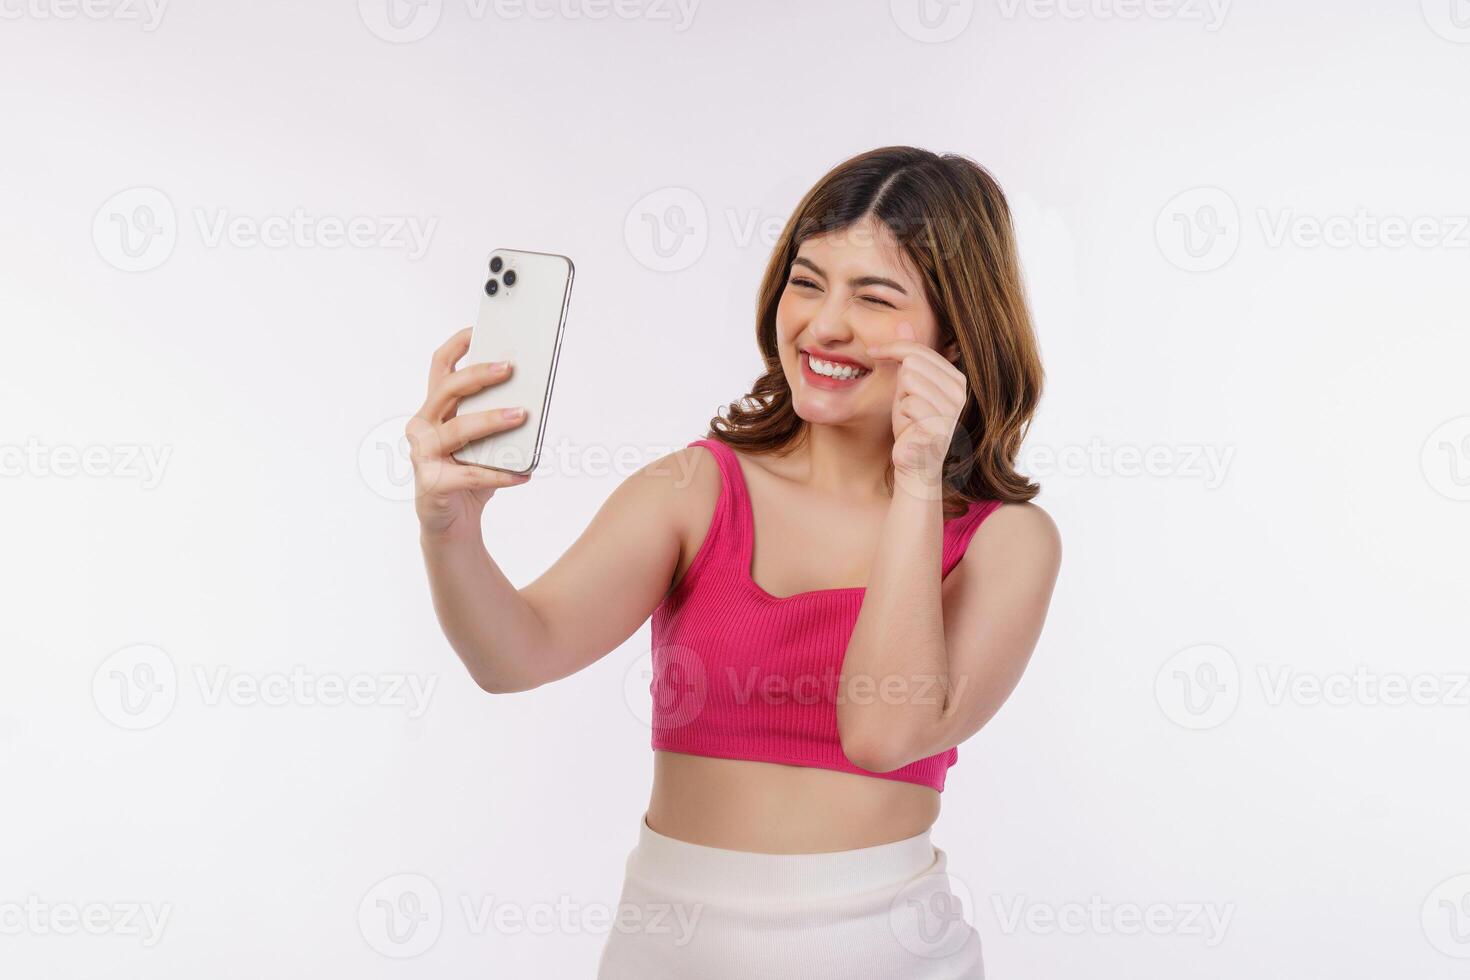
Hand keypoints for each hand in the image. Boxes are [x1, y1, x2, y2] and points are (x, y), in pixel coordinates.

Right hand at [406, 326, 530, 535]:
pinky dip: (501, 473)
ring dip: (492, 419)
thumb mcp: (484, 441)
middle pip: (448, 389)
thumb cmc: (468, 474)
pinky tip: (525, 473)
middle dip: (479, 374)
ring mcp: (424, 454)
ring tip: (522, 415)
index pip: (441, 366)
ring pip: (459, 428)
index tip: (480, 328)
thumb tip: (530, 398)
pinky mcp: (433, 483)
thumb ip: (495, 418)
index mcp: (435, 409)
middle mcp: (424, 426)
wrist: (452, 523)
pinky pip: (471, 474)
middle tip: (511, 368)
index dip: (458, 344)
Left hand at [866, 322, 966, 496]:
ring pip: (908, 381)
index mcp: (955, 377)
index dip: (891, 348)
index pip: (917, 349)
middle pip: (912, 362)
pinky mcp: (942, 423)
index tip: (873, 352)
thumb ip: (907, 357)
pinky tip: (910, 431)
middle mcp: (960, 390)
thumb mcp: (906, 387)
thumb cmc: (910, 427)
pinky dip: (902, 417)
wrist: (914, 465)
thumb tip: (904, 321)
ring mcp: (953, 407)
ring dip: (900, 402)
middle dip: (899, 383)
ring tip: (909, 419)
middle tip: (904, 406)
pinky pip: (908, 404)